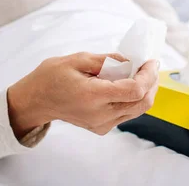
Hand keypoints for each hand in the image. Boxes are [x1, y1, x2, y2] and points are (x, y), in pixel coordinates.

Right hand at [8, 52, 158, 136]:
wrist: (36, 101)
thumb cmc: (51, 77)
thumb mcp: (77, 59)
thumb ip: (107, 60)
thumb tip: (130, 61)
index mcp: (93, 96)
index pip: (135, 90)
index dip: (148, 75)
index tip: (150, 61)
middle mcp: (100, 115)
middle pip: (142, 103)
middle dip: (152, 82)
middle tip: (149, 66)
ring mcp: (102, 124)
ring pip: (138, 110)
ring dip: (145, 91)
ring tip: (139, 73)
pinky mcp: (102, 128)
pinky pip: (127, 114)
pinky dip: (133, 99)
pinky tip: (126, 85)